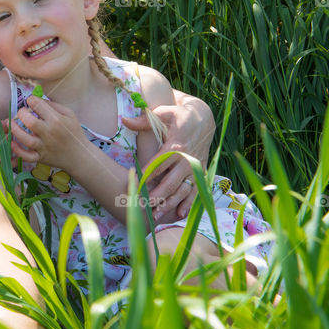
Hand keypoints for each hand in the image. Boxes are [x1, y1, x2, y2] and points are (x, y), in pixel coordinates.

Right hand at [0, 121, 10, 161]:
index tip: (9, 125)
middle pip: (2, 137)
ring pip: (4, 151)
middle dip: (11, 135)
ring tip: (14, 145)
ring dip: (11, 147)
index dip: (6, 125)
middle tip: (15, 134)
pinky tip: (13, 156)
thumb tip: (4, 123)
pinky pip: (2, 163)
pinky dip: (10, 160)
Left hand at [7, 96, 85, 171]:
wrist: (79, 156)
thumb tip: (37, 99)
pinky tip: (12, 142)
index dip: (30, 100)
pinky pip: (26, 156)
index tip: (30, 101)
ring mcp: (44, 147)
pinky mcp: (41, 157)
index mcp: (56, 120)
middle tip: (21, 113)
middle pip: (30, 122)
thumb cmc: (73, 132)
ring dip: (15, 130)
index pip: (38, 105)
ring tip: (11, 124)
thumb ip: (53, 105)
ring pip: (25, 139)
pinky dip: (17, 150)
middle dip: (21, 114)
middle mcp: (49, 133)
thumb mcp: (69, 114)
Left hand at [123, 99, 213, 218]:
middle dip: (157, 196)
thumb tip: (124, 120)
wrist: (203, 119)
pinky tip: (179, 215)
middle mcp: (187, 159)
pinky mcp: (201, 171)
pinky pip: (196, 191)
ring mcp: (195, 167)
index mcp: (176, 145)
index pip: (159, 163)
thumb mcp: (163, 112)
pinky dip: (189, 203)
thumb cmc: (179, 116)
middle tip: (143, 206)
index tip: (135, 186)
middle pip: (171, 181)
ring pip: (183, 190)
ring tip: (156, 215)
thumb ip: (144, 120)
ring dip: (170, 204)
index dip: (147, 175)